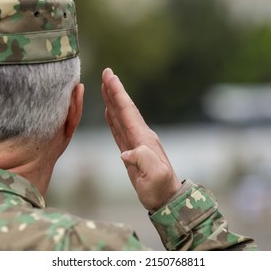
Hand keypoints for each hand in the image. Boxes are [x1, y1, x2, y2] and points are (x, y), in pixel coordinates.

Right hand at [101, 68, 181, 212]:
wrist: (165, 198)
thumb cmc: (160, 188)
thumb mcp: (155, 176)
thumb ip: (143, 161)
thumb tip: (126, 152)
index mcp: (143, 138)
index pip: (128, 111)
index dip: (118, 93)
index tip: (110, 76)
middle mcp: (140, 136)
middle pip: (125, 109)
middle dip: (115, 91)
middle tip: (107, 72)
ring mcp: (136, 142)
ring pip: (121, 116)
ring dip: (113, 101)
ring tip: (105, 87)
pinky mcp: (132, 150)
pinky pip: (120, 129)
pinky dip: (113, 118)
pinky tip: (109, 111)